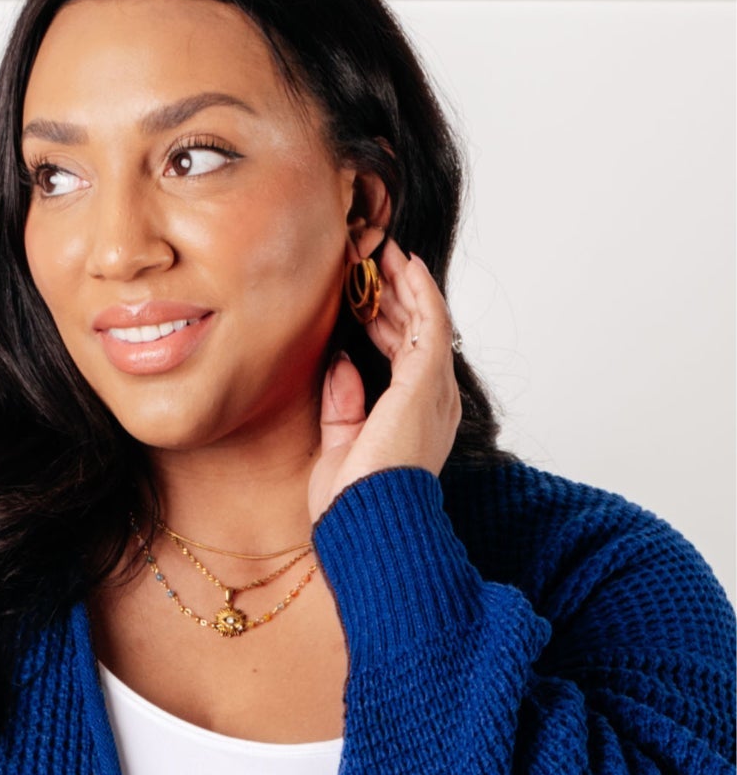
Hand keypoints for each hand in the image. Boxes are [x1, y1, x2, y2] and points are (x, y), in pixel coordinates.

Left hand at [308, 236, 462, 527]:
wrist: (365, 525)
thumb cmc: (352, 503)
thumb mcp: (340, 447)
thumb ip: (343, 404)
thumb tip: (341, 361)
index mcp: (415, 418)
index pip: (401, 356)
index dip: (382, 321)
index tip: (360, 297)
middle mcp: (433, 401)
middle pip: (415, 332)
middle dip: (392, 294)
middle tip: (371, 259)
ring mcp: (434, 390)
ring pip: (422, 321)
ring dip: (402, 284)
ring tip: (383, 250)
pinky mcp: (427, 381)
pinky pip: (430, 322)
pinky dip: (419, 291)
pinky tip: (405, 264)